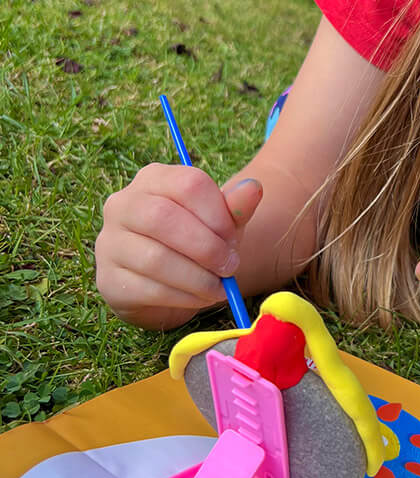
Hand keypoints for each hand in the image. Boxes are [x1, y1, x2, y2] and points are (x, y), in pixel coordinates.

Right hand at [95, 163, 261, 329]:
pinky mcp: (108, 280)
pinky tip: (201, 298)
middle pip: (162, 217)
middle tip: (231, 267)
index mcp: (154, 179)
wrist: (168, 283)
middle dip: (206, 247)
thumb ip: (235, 207)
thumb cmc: (197, 242)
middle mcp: (123, 204)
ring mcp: (109, 242)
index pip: (188, 184)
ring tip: (220, 287)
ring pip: (155, 258)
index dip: (219, 215)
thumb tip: (254, 188)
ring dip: (198, 278)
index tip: (234, 239)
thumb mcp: (220, 223)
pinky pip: (149, 289)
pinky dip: (184, 297)